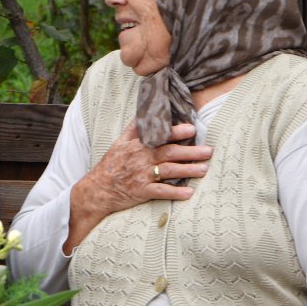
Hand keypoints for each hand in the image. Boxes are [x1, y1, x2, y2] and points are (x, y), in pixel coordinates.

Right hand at [64, 121, 211, 254]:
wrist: (97, 190)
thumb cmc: (111, 165)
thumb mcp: (119, 142)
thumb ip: (134, 128)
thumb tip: (146, 111)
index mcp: (137, 145)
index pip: (159, 136)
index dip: (175, 132)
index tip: (191, 128)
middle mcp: (141, 159)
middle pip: (169, 153)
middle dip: (190, 152)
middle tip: (208, 151)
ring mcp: (141, 176)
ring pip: (168, 171)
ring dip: (187, 171)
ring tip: (204, 170)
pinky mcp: (141, 192)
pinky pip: (161, 192)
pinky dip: (175, 193)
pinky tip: (189, 193)